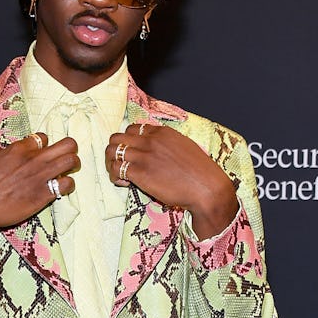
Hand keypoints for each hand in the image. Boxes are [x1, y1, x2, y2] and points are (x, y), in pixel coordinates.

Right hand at [0, 132, 80, 232]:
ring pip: (72, 161)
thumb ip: (12, 154)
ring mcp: (41, 176)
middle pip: (67, 144)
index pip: (43, 137)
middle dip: (70, 150)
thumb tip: (21, 153)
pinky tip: (60, 190)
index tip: (42, 154)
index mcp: (19, 148)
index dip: (45, 146)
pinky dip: (68, 186)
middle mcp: (33, 159)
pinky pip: (67, 184)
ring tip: (67, 173)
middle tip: (66, 158)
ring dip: (73, 166)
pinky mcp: (44, 194)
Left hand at [106, 123, 238, 240]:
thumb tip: (159, 153)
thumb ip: (168, 146)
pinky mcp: (140, 173)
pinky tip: (125, 184)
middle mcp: (150, 141)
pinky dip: (115, 176)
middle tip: (121, 165)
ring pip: (111, 152)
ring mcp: (144, 156)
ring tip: (119, 175)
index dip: (129, 142)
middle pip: (117, 137)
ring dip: (111, 164)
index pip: (133, 129)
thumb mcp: (184, 148)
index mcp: (162, 132)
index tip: (134, 155)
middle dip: (114, 151)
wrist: (206, 188)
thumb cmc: (200, 173)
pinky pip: (116, 169)